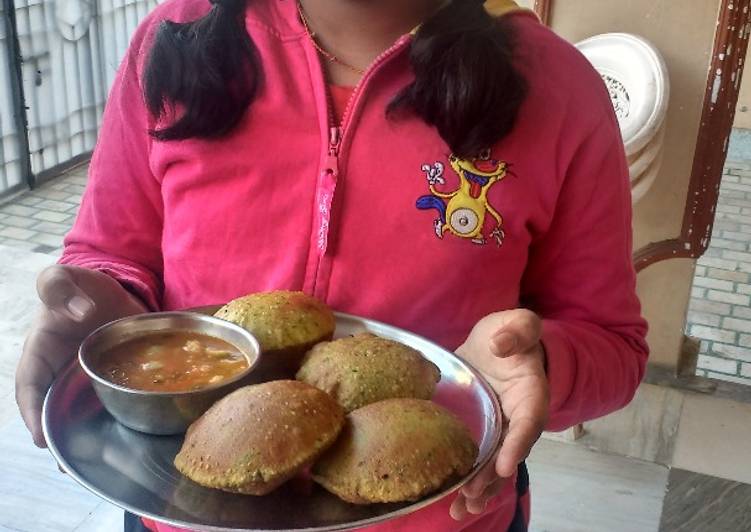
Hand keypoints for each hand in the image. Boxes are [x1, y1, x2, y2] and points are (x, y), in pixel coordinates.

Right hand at [16, 265, 147, 446]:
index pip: (30, 385)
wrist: (115, 287)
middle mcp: (62, 371)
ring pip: (80, 412)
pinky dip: (113, 419)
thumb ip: (60, 286)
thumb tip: (80, 312)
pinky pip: (111, 401)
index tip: (39, 436)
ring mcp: (88, 378)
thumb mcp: (63, 276)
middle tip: (66, 463)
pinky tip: (125, 436)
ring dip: (83, 436)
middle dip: (57, 437)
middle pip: (53, 409)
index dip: (32, 412)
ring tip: (89, 464)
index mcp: (41, 351)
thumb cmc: (81, 285)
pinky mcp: (114, 378)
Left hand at [450, 309, 548, 519]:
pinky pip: (478, 459)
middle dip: (492, 477)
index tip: (505, 464)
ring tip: (461, 510)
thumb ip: (517, 329)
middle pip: (509, 453)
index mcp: (531, 393)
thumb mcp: (519, 322)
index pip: (529, 421)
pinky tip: (453, 503)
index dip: (518, 443)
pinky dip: (469, 482)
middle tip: (472, 495)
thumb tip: (500, 345)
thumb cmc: (512, 334)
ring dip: (479, 489)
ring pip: (493, 464)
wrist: (499, 343)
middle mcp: (518, 417)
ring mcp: (500, 428)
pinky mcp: (481, 432)